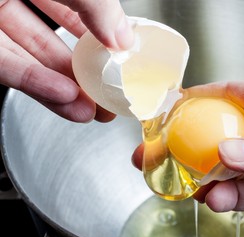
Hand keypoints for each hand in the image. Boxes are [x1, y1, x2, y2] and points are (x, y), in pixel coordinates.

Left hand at [0, 0, 132, 121]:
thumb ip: (98, 6)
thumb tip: (124, 38)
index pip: (72, 9)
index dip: (95, 36)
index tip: (116, 61)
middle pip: (50, 43)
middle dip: (79, 75)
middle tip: (103, 99)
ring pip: (28, 60)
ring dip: (60, 89)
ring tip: (89, 111)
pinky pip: (3, 65)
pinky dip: (33, 83)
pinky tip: (63, 98)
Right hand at [133, 73, 243, 229]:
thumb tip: (233, 151)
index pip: (230, 95)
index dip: (195, 101)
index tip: (165, 112)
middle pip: (220, 134)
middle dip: (186, 144)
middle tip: (157, 155)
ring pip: (230, 170)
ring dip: (202, 176)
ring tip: (181, 183)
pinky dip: (229, 198)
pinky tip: (215, 198)